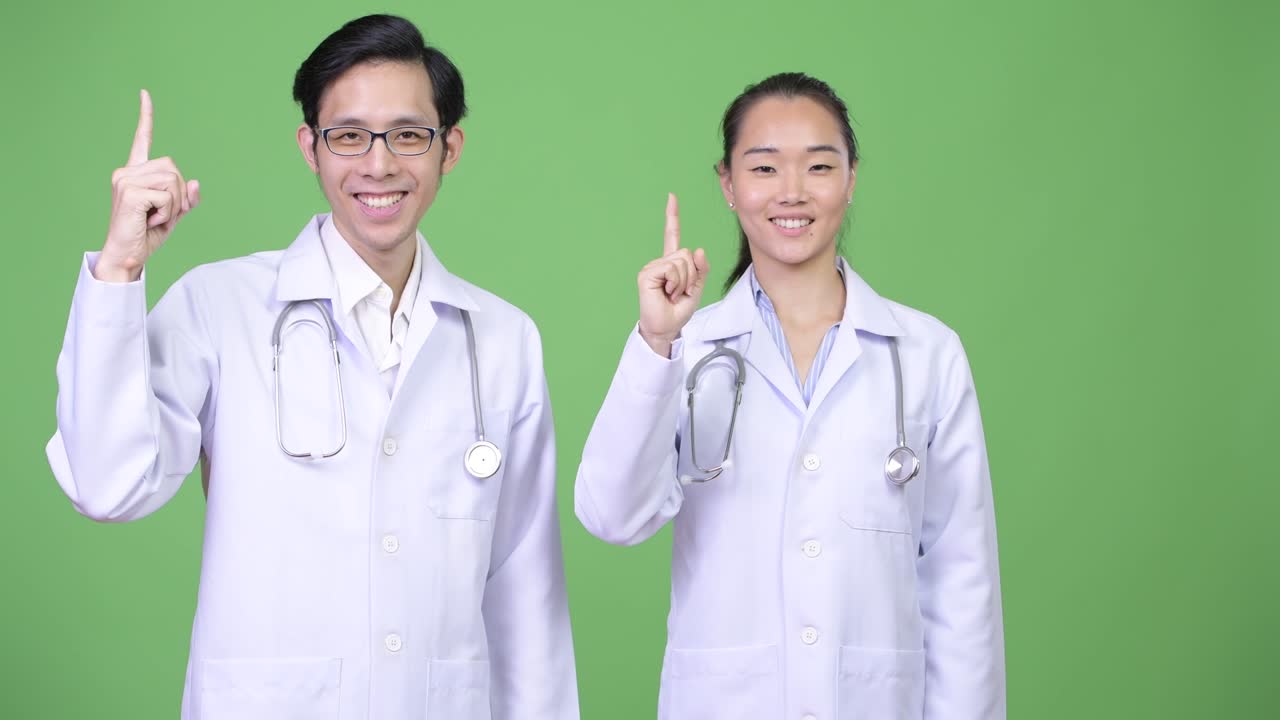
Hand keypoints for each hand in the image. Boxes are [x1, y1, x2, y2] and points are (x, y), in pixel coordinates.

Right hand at [97, 90, 200, 281]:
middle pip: (173, 167)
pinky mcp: (129, 192)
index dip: (146, 117)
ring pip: (173, 181)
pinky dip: (168, 213)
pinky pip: (167, 197)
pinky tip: (151, 221)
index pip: (142, 140)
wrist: (127, 255)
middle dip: (179, 193)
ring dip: (174, 205)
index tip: (145, 93)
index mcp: (136, 173)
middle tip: (162, 213)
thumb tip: (195, 182)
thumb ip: (186, 198)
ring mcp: (125, 179)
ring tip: (155, 217)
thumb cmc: (147, 235)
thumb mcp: (173, 215)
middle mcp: (127, 171)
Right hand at [636, 193, 709, 356]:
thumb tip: (699, 250)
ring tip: (673, 294)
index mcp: (671, 264)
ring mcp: (652, 267)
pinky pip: (671, 269)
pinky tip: (666, 292)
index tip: (671, 197)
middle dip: (691, 275)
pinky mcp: (647, 274)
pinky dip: (675, 282)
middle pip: (686, 253)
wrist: (665, 329)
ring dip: (683, 281)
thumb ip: (701, 269)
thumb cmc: (677, 311)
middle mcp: (659, 262)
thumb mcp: (697, 289)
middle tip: (680, 292)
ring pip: (681, 261)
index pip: (672, 236)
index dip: (672, 216)